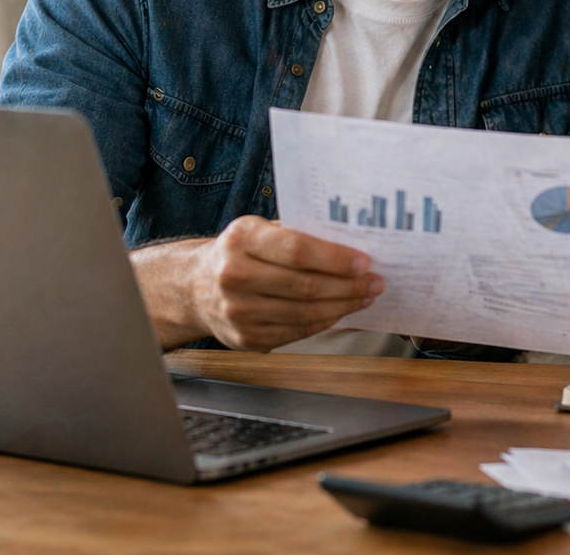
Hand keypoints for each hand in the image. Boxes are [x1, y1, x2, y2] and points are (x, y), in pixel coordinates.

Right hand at [131, 215, 382, 350]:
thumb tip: (351, 242)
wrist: (195, 287)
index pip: (297, 250)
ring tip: (365, 296)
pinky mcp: (246, 339)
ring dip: (343, 306)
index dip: (335, 258)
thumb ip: (297, 234)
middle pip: (305, 286)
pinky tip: (341, 311)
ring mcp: (238, 312)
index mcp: (241, 240)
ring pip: (304, 313)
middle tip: (375, 281)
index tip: (364, 261)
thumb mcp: (258, 230)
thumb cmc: (238, 252)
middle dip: (348, 286)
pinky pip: (296, 332)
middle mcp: (235, 276)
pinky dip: (324, 322)